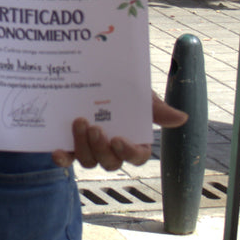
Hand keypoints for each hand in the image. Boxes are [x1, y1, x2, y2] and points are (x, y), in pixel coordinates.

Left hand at [52, 91, 187, 171]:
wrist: (96, 76)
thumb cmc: (124, 89)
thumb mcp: (141, 96)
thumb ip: (158, 109)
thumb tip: (182, 118)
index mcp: (133, 141)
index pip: (137, 157)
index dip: (128, 153)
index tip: (119, 139)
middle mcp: (112, 150)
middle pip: (110, 162)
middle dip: (102, 148)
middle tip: (95, 128)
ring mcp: (90, 149)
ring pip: (88, 160)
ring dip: (83, 146)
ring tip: (79, 122)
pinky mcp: (70, 146)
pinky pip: (67, 160)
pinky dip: (62, 159)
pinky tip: (57, 151)